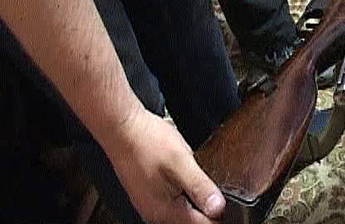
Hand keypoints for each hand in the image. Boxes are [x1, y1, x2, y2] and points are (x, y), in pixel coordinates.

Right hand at [103, 108, 224, 223]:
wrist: (121, 128)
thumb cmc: (146, 141)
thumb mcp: (181, 161)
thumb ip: (200, 187)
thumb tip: (218, 207)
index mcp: (165, 211)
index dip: (218, 212)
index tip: (222, 197)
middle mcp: (156, 214)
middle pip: (192, 221)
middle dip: (205, 204)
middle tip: (205, 180)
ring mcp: (150, 205)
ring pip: (182, 210)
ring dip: (193, 197)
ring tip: (190, 173)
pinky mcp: (147, 194)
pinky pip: (172, 200)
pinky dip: (181, 190)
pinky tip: (180, 173)